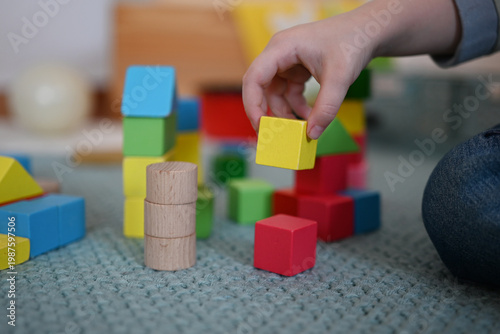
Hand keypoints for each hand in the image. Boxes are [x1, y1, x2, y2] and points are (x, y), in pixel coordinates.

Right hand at [242, 9, 374, 139]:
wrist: (368, 32)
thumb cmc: (352, 43)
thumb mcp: (340, 78)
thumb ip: (326, 108)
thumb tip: (312, 134)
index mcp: (281, 48)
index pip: (254, 78)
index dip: (253, 104)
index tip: (261, 126)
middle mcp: (279, 54)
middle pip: (260, 87)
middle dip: (266, 111)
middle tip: (273, 134)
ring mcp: (287, 61)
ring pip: (275, 93)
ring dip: (285, 111)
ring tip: (299, 128)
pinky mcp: (296, 68)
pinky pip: (289, 92)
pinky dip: (296, 105)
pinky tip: (309, 116)